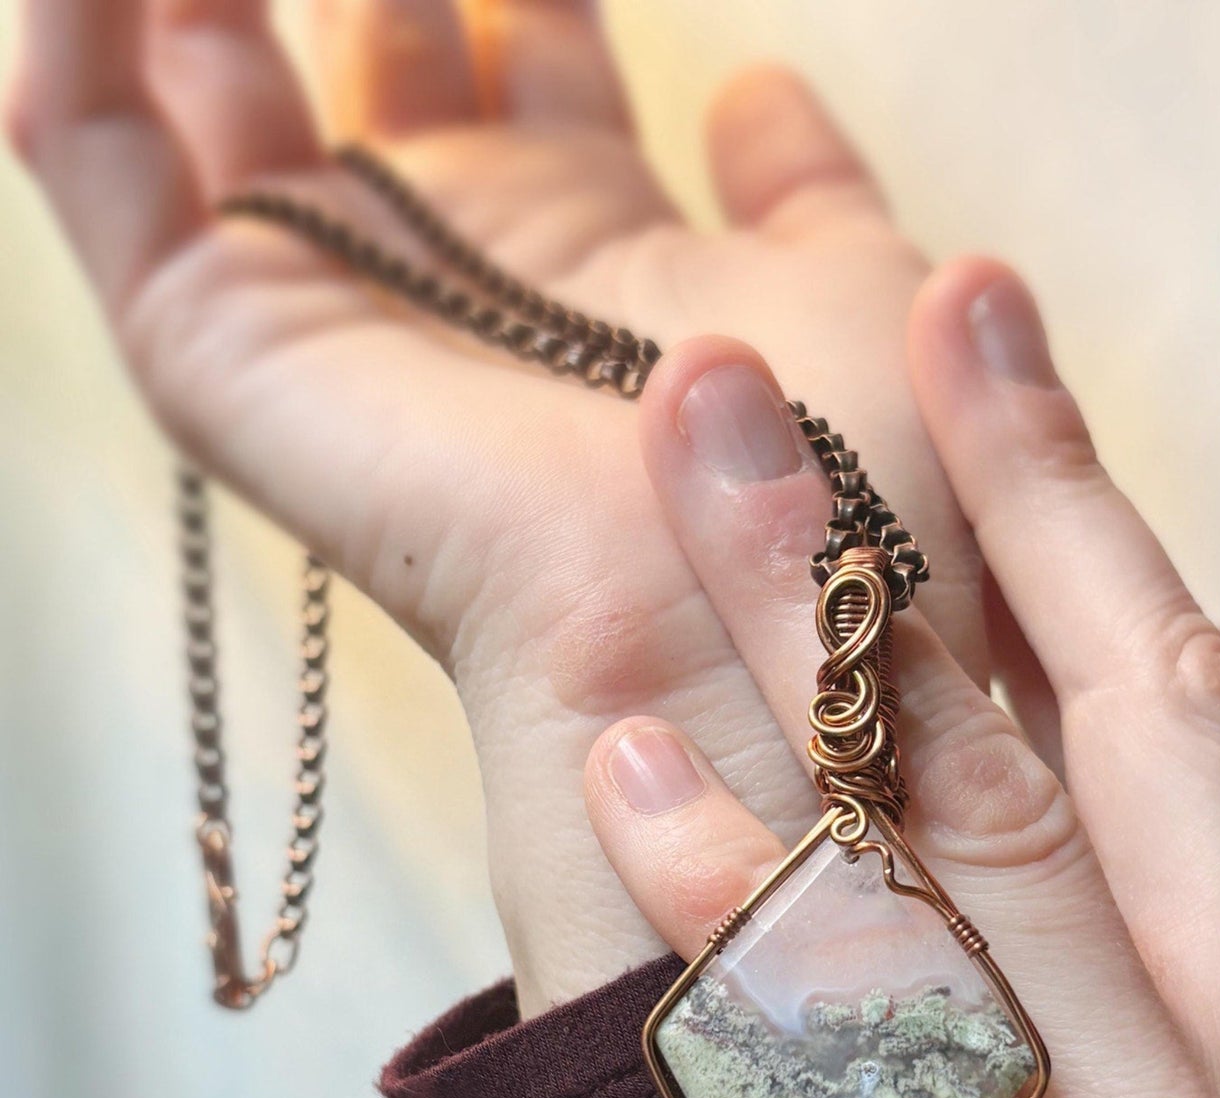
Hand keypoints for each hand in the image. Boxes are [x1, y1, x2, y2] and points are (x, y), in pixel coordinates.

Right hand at [9, 0, 988, 1014]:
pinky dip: (71, 59)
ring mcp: (340, 317)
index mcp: (599, 258)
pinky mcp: (226, 354)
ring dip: (206, 4)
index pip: (523, 79)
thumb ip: (803, 190)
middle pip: (382, 81)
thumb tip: (747, 94)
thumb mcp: (857, 293)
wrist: (731, 629)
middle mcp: (466, 282)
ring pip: (225, 117)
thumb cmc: (837, 476)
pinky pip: (106, 181)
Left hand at [582, 277, 1219, 1097]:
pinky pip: (864, 1074)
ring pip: (967, 868)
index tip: (972, 322)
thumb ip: (1085, 998)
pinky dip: (749, 912)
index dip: (1072, 497)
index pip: (1174, 708)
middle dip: (910, 521)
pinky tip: (636, 772)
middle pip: (1064, 740)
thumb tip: (925, 796)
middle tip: (738, 370)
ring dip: (817, 653)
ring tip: (686, 476)